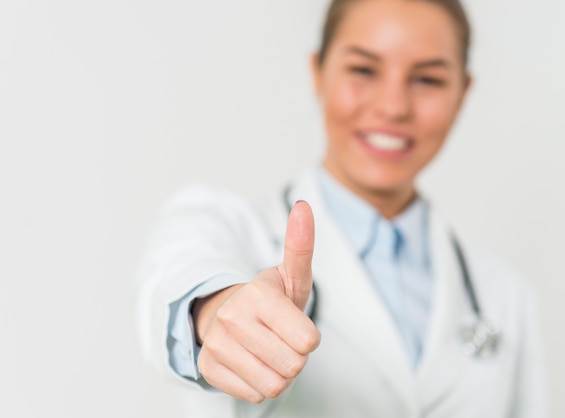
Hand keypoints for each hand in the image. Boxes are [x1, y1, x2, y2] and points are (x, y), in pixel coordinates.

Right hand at [194, 201, 320, 402]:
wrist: (227, 314)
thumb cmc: (269, 299)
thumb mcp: (291, 275)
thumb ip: (301, 245)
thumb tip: (303, 206)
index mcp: (258, 295)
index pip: (309, 341)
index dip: (308, 337)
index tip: (294, 324)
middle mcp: (232, 318)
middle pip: (293, 366)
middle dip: (294, 356)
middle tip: (280, 339)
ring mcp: (216, 345)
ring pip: (274, 385)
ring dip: (278, 373)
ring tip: (267, 351)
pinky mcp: (207, 369)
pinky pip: (254, 395)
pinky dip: (258, 384)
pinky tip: (250, 362)